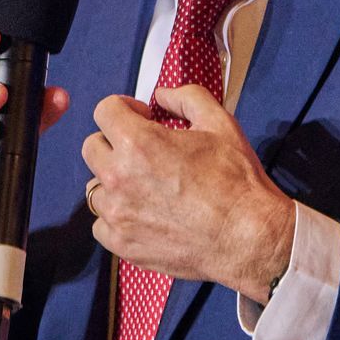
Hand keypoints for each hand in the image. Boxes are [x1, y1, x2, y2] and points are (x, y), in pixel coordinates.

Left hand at [81, 85, 293, 302]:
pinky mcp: (122, 244)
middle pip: (91, 147)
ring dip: (113, 182)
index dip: (125, 108)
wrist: (248, 236)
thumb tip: (162, 95)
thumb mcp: (219, 123)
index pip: (104, 111)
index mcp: (139, 143)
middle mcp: (119, 177)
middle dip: (114, 142)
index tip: (142, 118)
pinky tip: (144, 214)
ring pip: (95, 188)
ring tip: (144, 186)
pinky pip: (101, 225)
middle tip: (143, 151)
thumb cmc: (236, 181)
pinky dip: (117, 218)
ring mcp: (118, 214)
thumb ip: (186, 97)